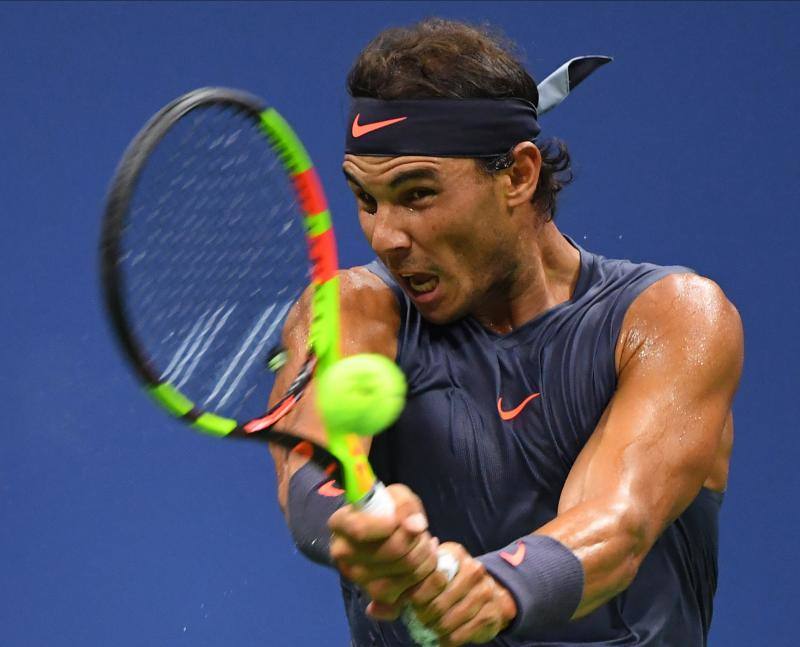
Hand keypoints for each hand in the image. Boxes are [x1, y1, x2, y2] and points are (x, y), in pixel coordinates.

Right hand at [328, 484, 440, 612]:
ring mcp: (357, 578)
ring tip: (426, 546)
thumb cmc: (385, 509)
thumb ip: (405, 506)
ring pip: (402, 575)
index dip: (389, 525)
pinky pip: (404, 595)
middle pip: (391, 552)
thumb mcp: (394, 496)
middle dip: (418, 541)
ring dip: (425, 559)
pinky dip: (422, 580)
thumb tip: (416, 526)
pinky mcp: (373, 595)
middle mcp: (343, 554)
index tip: (402, 520)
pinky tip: (424, 565)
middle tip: (424, 533)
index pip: (361, 529)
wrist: (378, 531)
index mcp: (340, 524)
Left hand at [407, 542, 517, 645]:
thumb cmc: (453, 582)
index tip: (410, 603)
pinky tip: (443, 638)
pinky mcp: (491, 613)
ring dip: (436, 628)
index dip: (417, 594)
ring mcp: (485, 592)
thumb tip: (378, 603)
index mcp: (455, 554)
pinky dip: (449, 639)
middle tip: (419, 618)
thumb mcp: (436, 572)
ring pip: (450, 619)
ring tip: (430, 627)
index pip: (431, 577)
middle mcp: (473, 570)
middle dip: (424, 614)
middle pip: (439, 601)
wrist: (492, 594)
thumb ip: (411, 581)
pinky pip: (463, 633)